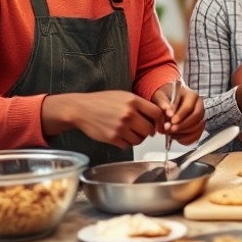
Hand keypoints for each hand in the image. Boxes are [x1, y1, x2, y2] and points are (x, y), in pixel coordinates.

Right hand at [41, 90, 163, 148]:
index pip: (157, 113)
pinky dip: (126, 142)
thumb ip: (140, 105)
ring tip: (129, 131)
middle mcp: (128, 113)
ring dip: (137, 138)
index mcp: (133, 101)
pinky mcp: (113, 138)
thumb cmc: (102, 102)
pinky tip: (120, 135)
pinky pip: (128, 145)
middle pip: (150, 129)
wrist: (81, 109)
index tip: (159, 126)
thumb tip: (157, 117)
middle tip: (142, 129)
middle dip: (148, 132)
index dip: (161, 121)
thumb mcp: (123, 96)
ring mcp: (120, 127)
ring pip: (140, 139)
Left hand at [151, 83, 204, 144]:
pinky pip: (196, 136)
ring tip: (170, 133)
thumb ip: (163, 103)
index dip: (181, 115)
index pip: (189, 106)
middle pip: (197, 117)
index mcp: (191, 95)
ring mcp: (200, 117)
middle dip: (183, 125)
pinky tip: (175, 137)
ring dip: (183, 133)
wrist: (166, 103)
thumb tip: (169, 112)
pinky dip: (186, 139)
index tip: (172, 121)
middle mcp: (199, 105)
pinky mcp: (198, 127)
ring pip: (197, 128)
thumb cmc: (164, 98)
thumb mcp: (160, 96)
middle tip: (170, 129)